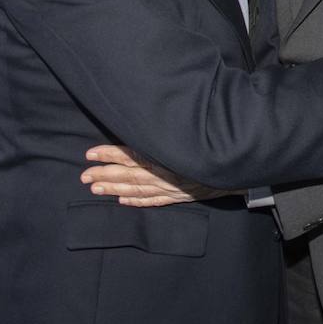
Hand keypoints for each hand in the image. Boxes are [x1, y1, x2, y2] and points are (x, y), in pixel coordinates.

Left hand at [80, 144, 233, 206]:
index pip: (131, 155)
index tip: (90, 154)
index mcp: (165, 156)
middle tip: (84, 176)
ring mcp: (171, 187)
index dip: (110, 154)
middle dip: (105, 175)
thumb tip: (145, 122)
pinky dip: (137, 202)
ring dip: (115, 189)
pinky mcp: (180, 196)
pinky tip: (122, 201)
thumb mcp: (190, 132)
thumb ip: (166, 131)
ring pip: (137, 190)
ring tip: (95, 188)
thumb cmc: (213, 144)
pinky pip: (154, 201)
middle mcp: (165, 174)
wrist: (238, 166)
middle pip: (129, 175)